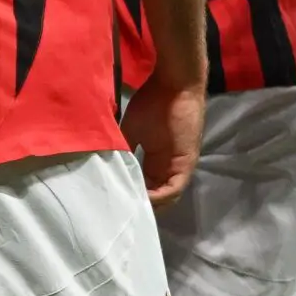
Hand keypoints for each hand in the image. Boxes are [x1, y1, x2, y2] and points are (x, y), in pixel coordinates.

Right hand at [121, 77, 203, 207]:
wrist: (174, 84)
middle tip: (123, 212)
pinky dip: (160, 197)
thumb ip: (124, 150)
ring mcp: (179, 167)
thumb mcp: (131, 129)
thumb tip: (108, 167)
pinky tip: (145, 199)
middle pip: (157, 196)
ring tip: (132, 208)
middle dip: (142, 205)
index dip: (133, 195)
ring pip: (167, 197)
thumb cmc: (153, 101)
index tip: (117, 201)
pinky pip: (174, 188)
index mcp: (156, 160)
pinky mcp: (186, 163)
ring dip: (151, 205)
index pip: (145, 186)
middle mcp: (168, 167)